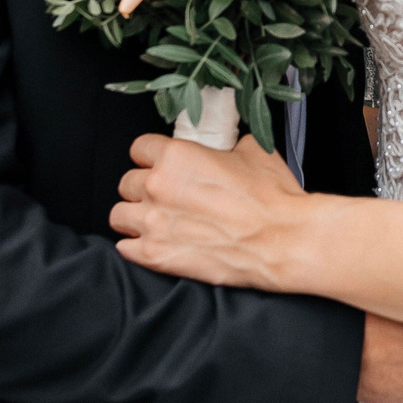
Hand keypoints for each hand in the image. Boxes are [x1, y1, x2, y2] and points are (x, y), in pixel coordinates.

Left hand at [112, 133, 307, 288]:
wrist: (283, 240)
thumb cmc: (272, 197)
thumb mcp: (253, 152)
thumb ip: (227, 146)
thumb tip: (226, 147)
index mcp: (176, 155)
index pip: (139, 148)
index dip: (152, 157)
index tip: (161, 165)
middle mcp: (156, 186)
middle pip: (126, 182)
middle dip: (143, 189)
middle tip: (164, 197)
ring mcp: (152, 223)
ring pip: (119, 215)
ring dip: (135, 217)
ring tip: (155, 222)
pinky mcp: (155, 256)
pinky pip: (124, 248)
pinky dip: (137, 246)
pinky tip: (156, 244)